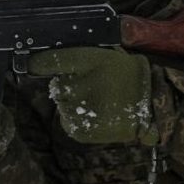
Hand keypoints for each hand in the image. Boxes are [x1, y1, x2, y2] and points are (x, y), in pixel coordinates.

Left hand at [27, 46, 155, 145]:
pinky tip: (95, 114)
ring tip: (96, 101)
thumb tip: (52, 54)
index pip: (51, 60)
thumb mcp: (110, 54)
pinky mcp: (80, 129)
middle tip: (89, 86)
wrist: (151, 107)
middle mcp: (80, 84)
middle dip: (67, 84)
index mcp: (90, 61)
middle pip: (56, 85)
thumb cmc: (130, 77)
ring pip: (61, 103)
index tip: (32, 64)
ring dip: (72, 102)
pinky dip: (76, 118)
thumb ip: (82, 54)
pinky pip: (67, 121)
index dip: (38, 62)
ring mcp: (78, 110)